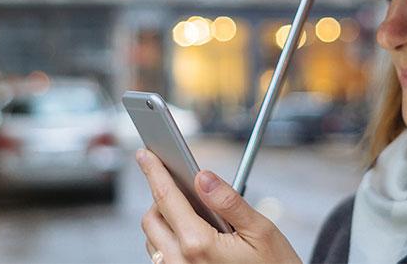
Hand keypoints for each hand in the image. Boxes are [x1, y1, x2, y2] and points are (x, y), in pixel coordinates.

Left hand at [136, 148, 301, 263]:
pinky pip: (160, 258)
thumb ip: (229, 201)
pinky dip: (169, 240)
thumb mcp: (261, 230)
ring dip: (164, 221)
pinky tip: (193, 237)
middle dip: (161, 197)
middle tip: (184, 187)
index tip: (145, 154)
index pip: (167, 198)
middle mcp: (180, 263)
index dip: (154, 172)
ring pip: (152, 239)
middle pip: (152, 218)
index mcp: (199, 245)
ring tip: (195, 215)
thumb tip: (203, 177)